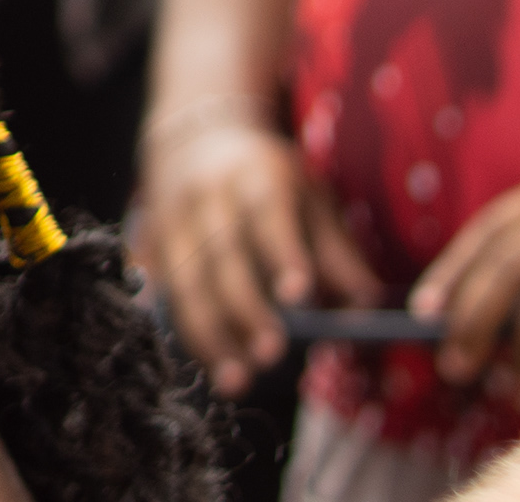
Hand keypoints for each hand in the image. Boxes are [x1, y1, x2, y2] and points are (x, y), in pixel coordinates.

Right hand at [138, 108, 379, 391]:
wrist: (195, 139)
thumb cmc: (268, 179)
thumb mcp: (312, 197)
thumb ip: (338, 251)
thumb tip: (368, 304)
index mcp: (257, 176)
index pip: (269, 214)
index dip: (282, 253)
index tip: (300, 295)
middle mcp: (208, 196)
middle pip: (222, 255)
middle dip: (245, 308)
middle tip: (273, 355)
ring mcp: (171, 219)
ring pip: (185, 280)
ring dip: (209, 333)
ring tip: (237, 380)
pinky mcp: (151, 244)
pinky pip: (162, 292)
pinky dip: (180, 330)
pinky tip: (204, 364)